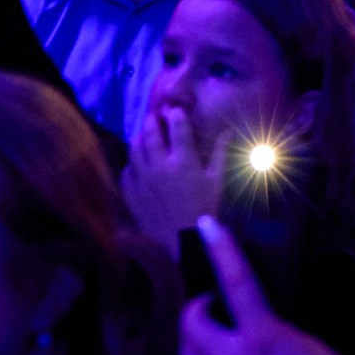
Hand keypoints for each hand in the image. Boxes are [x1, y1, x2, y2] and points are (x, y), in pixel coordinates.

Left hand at [122, 103, 231, 242]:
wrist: (183, 242)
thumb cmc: (205, 210)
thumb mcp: (217, 181)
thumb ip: (220, 153)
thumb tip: (228, 131)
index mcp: (183, 160)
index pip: (177, 126)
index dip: (175, 114)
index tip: (175, 111)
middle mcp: (159, 165)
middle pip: (150, 132)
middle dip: (153, 121)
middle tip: (156, 118)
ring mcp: (142, 179)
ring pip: (134, 148)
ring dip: (139, 138)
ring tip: (144, 135)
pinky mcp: (131, 193)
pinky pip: (126, 171)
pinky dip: (131, 164)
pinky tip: (138, 165)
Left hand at [178, 216, 354, 354]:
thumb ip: (286, 336)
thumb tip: (266, 332)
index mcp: (262, 339)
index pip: (236, 282)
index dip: (222, 249)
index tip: (207, 224)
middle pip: (191, 319)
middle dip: (200, 304)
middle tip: (218, 303)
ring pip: (184, 350)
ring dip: (195, 334)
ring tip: (218, 333)